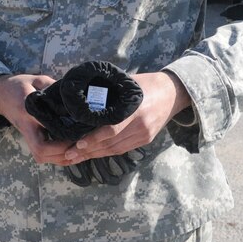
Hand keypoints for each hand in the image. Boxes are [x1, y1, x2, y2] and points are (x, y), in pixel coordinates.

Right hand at [0, 74, 73, 164]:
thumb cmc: (18, 85)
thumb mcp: (35, 80)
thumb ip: (53, 86)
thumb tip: (71, 94)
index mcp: (29, 111)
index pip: (43, 127)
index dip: (59, 137)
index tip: (78, 135)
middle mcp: (27, 126)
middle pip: (41, 150)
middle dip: (61, 153)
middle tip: (80, 146)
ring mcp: (27, 134)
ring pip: (40, 156)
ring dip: (59, 158)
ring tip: (78, 152)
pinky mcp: (29, 137)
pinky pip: (40, 153)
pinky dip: (55, 157)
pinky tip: (69, 152)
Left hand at [63, 71, 190, 163]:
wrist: (174, 92)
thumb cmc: (147, 84)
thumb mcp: (128, 84)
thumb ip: (110, 93)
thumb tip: (84, 98)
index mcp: (136, 110)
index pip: (112, 129)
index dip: (94, 138)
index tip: (77, 144)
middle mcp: (141, 126)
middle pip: (111, 143)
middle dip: (88, 151)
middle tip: (68, 154)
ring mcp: (144, 135)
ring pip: (116, 149)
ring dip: (95, 154)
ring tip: (76, 157)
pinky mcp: (146, 140)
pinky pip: (123, 149)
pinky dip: (107, 152)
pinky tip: (93, 153)